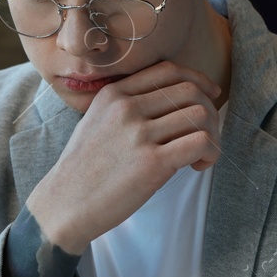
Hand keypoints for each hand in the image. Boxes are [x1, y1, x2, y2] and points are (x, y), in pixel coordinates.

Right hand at [27, 59, 220, 252]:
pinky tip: (197, 166)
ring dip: (212, 134)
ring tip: (201, 154)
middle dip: (209, 111)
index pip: (169, 70)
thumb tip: (171, 101)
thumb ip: (125, 106)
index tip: (209, 96)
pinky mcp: (152, 163)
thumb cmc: (83, 170)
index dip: (197, 80)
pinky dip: (210, 152)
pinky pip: (200, 142)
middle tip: (204, 135)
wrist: (64, 205)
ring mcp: (139, 134)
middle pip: (190, 90)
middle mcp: (126, 109)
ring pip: (200, 114)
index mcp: (113, 95)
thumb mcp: (95, 122)